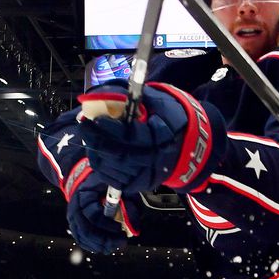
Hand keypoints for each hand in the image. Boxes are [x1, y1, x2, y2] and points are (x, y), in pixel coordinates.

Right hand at [62, 160, 131, 254]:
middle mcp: (75, 207)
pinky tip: (106, 247)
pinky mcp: (75, 224)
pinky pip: (81, 239)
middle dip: (105, 240)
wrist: (90, 180)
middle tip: (121, 242)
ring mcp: (73, 217)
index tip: (120, 229)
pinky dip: (94, 246)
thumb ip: (129, 207)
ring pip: (83, 238)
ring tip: (116, 245)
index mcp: (85, 194)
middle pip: (86, 230)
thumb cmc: (108, 184)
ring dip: (101, 245)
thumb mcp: (122, 190)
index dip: (107, 225)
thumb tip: (135, 231)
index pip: (93, 215)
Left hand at [77, 81, 225, 193]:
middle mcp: (156, 162)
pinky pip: (115, 180)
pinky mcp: (140, 185)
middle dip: (98, 142)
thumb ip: (136, 99)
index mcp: (163, 140)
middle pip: (120, 156)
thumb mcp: (161, 102)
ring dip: (97, 154)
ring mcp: (148, 177)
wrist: (193, 146)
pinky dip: (102, 167)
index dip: (111, 130)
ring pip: (115, 170)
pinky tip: (96, 153)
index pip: (132, 138)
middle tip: (85, 127)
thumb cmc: (174, 119)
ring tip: (89, 138)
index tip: (94, 119)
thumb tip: (108, 94)